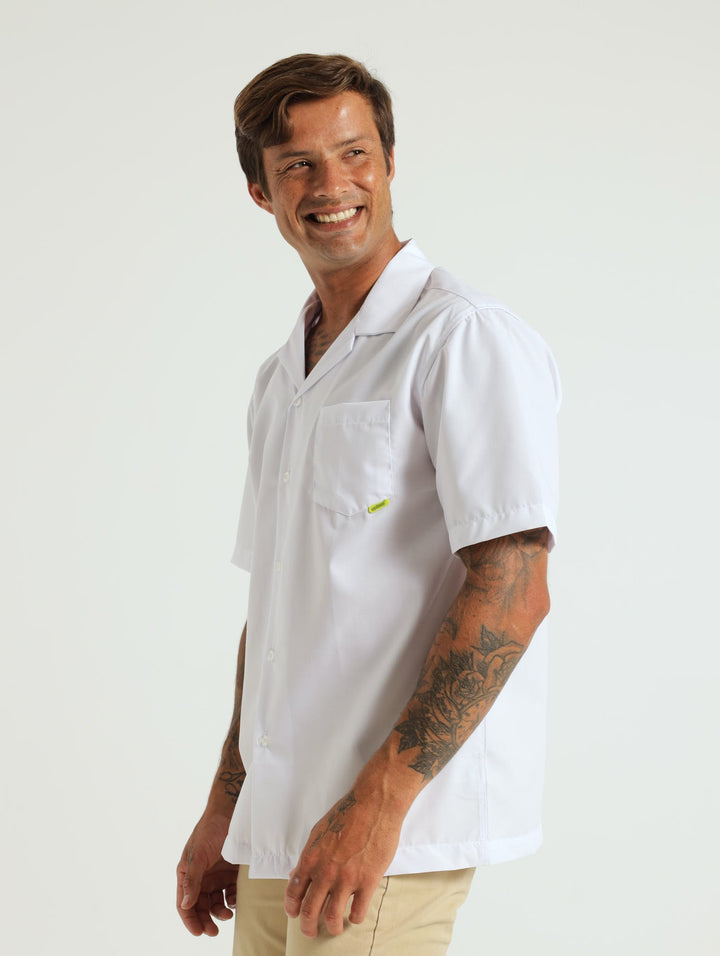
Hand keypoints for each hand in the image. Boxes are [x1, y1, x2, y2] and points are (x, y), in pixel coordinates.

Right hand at [176, 815, 238, 936]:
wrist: (231, 812)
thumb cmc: (210, 830)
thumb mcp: (198, 854)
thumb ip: (192, 879)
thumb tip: (186, 904)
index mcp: (187, 873)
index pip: (184, 903)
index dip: (190, 920)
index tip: (198, 932)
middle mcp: (201, 877)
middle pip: (200, 907)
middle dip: (206, 920)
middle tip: (214, 931)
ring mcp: (216, 875)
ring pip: (216, 902)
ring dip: (220, 912)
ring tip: (228, 913)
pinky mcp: (231, 873)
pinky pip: (231, 892)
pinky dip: (233, 899)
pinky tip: (236, 900)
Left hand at [284, 783, 404, 937]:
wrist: (374, 804)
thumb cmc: (347, 814)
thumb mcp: (319, 831)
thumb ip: (309, 856)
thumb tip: (298, 874)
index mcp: (311, 858)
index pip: (294, 891)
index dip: (292, 908)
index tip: (294, 914)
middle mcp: (325, 871)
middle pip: (310, 910)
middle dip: (308, 926)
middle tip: (311, 931)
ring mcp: (346, 878)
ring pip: (332, 916)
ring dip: (332, 927)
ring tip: (335, 927)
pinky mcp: (368, 881)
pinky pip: (358, 911)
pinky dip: (355, 918)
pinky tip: (356, 915)